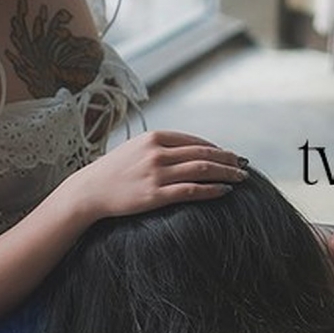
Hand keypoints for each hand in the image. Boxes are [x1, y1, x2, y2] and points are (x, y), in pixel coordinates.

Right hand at [67, 130, 246, 220]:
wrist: (89, 191)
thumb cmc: (114, 171)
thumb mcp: (136, 148)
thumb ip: (161, 146)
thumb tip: (189, 150)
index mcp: (154, 137)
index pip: (195, 140)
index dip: (216, 148)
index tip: (230, 155)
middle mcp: (157, 152)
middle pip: (203, 154)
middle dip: (228, 160)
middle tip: (244, 165)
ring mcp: (157, 174)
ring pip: (202, 170)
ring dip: (226, 173)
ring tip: (241, 178)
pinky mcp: (155, 195)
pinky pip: (192, 191)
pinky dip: (212, 190)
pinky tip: (225, 191)